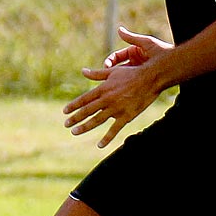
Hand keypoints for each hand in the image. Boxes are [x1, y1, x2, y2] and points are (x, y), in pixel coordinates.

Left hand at [63, 27, 171, 148]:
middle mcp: (107, 99)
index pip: (84, 99)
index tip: (65, 111)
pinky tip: (100, 145)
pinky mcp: (126, 116)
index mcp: (103, 88)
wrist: (151, 79)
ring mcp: (116, 108)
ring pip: (97, 119)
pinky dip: (107, 138)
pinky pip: (115, 129)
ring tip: (74, 132)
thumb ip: (96, 74)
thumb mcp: (112, 71)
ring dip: (85, 127)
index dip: (74, 105)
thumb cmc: (131, 73)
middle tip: (66, 124)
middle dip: (75, 118)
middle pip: (88, 110)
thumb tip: (83, 71)